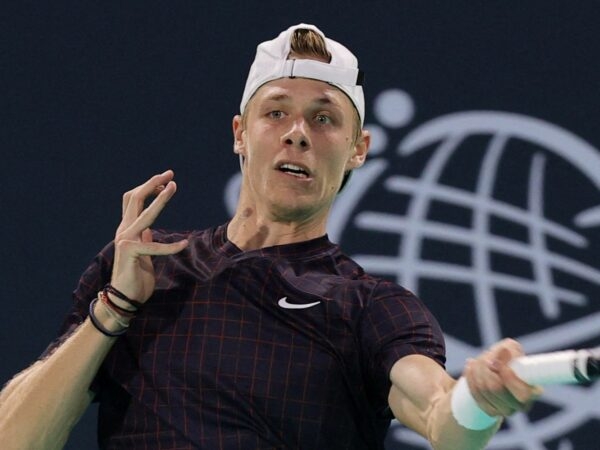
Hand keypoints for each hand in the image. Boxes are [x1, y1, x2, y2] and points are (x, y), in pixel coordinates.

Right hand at [110, 170, 188, 303]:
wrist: (124, 299)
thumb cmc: (136, 277)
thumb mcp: (144, 254)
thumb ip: (145, 239)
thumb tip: (150, 230)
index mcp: (127, 229)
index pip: (134, 200)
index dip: (148, 187)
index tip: (165, 180)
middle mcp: (124, 231)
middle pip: (134, 198)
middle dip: (152, 184)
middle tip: (170, 174)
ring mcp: (125, 240)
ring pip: (144, 214)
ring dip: (160, 199)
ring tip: (173, 187)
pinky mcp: (130, 253)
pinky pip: (155, 246)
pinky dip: (171, 246)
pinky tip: (184, 244)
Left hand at [464, 338, 542, 416]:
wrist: (495, 367)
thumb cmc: (506, 356)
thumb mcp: (511, 348)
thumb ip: (510, 350)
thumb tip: (504, 352)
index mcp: (532, 391)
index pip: (523, 394)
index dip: (508, 377)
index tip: (496, 363)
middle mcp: (521, 405)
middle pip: (496, 389)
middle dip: (487, 370)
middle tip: (486, 359)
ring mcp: (506, 410)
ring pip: (483, 391)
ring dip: (477, 372)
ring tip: (478, 360)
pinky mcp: (491, 410)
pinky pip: (476, 396)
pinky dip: (470, 379)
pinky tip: (470, 367)